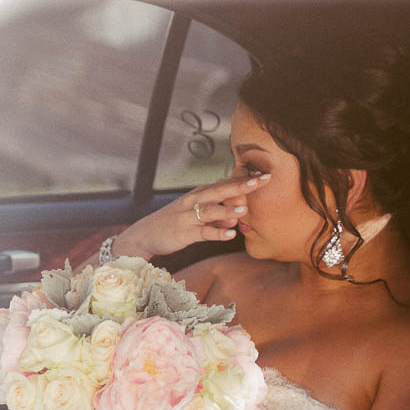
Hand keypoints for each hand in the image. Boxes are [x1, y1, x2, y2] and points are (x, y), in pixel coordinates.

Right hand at [111, 174, 268, 259]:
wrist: (145, 234)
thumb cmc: (175, 223)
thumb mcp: (196, 216)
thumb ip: (218, 216)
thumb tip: (236, 217)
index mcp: (199, 194)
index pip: (225, 184)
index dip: (244, 179)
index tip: (264, 174)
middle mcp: (194, 201)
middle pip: (220, 191)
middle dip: (241, 186)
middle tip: (262, 181)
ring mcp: (188, 216)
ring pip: (210, 210)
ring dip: (227, 210)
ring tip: (244, 210)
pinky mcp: (184, 232)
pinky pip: (203, 232)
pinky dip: (217, 232)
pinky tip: (230, 234)